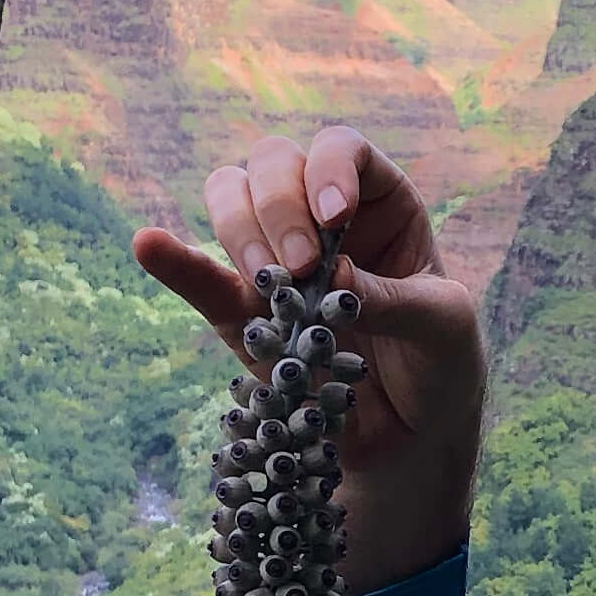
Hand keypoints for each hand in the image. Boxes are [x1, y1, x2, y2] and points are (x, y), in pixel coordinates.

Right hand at [132, 126, 488, 595]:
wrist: (410, 444)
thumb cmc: (441, 369)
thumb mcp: (444, 328)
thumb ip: (391, 296)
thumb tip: (330, 271)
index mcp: (381, 205)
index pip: (341, 151)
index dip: (329, 168)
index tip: (334, 218)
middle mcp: (321, 219)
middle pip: (274, 164)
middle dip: (278, 205)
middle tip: (301, 270)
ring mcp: (276, 261)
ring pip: (230, 200)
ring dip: (238, 230)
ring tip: (268, 287)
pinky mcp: (242, 313)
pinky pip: (199, 275)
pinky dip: (173, 259)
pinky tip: (151, 245)